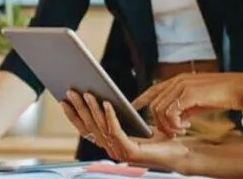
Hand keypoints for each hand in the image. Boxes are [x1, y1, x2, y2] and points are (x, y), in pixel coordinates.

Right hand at [61, 90, 186, 167]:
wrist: (179, 151)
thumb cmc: (159, 136)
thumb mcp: (133, 122)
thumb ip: (117, 116)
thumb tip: (102, 97)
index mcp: (110, 143)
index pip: (86, 129)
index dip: (73, 115)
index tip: (64, 99)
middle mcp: (111, 149)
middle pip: (90, 127)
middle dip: (79, 107)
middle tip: (71, 90)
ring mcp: (120, 152)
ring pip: (101, 127)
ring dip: (93, 109)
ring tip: (88, 93)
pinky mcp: (130, 152)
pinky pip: (116, 131)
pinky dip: (110, 116)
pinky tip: (107, 103)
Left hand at [132, 72, 242, 136]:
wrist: (240, 89)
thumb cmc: (222, 95)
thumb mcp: (198, 100)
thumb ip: (184, 106)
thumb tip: (175, 119)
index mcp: (179, 80)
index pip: (154, 89)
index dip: (141, 99)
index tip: (133, 106)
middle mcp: (178, 81)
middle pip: (154, 103)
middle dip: (159, 122)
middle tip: (172, 132)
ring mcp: (182, 86)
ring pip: (160, 109)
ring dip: (167, 125)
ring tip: (181, 130)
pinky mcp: (189, 94)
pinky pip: (170, 112)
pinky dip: (174, 124)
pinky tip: (186, 126)